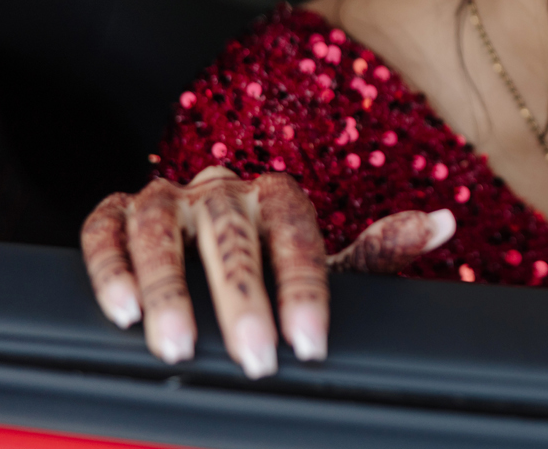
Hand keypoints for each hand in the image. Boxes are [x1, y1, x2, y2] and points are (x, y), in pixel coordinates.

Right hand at [80, 166, 454, 377]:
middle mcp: (220, 188)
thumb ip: (378, 249)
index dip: (304, 289)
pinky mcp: (115, 214)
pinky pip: (103, 231)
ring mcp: (165, 199)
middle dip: (242, 301)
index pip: (295, 232)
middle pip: (230, 235)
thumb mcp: (326, 262)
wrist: (207, 246)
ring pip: (159, 229)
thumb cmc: (275, 264)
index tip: (310, 344)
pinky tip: (122, 313)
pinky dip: (110, 269)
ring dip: (168, 288)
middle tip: (255, 359)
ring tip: (176, 348)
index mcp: (276, 194)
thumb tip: (444, 222)